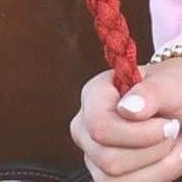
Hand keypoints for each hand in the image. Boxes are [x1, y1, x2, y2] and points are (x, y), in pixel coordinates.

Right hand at [71, 58, 181, 179]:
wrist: (176, 109)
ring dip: (158, 168)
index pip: (100, 127)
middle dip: (153, 153)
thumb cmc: (169, 92)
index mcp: (92, 97)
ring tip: (169, 147)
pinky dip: (156, 177)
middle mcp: (84, 127)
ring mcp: (93, 155)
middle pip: (109, 160)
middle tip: (171, 132)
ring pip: (119, 180)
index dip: (140, 134)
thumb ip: (149, 92)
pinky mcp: (106, 176)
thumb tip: (127, 110)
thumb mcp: (167, 85)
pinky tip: (163, 160)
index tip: (168, 124)